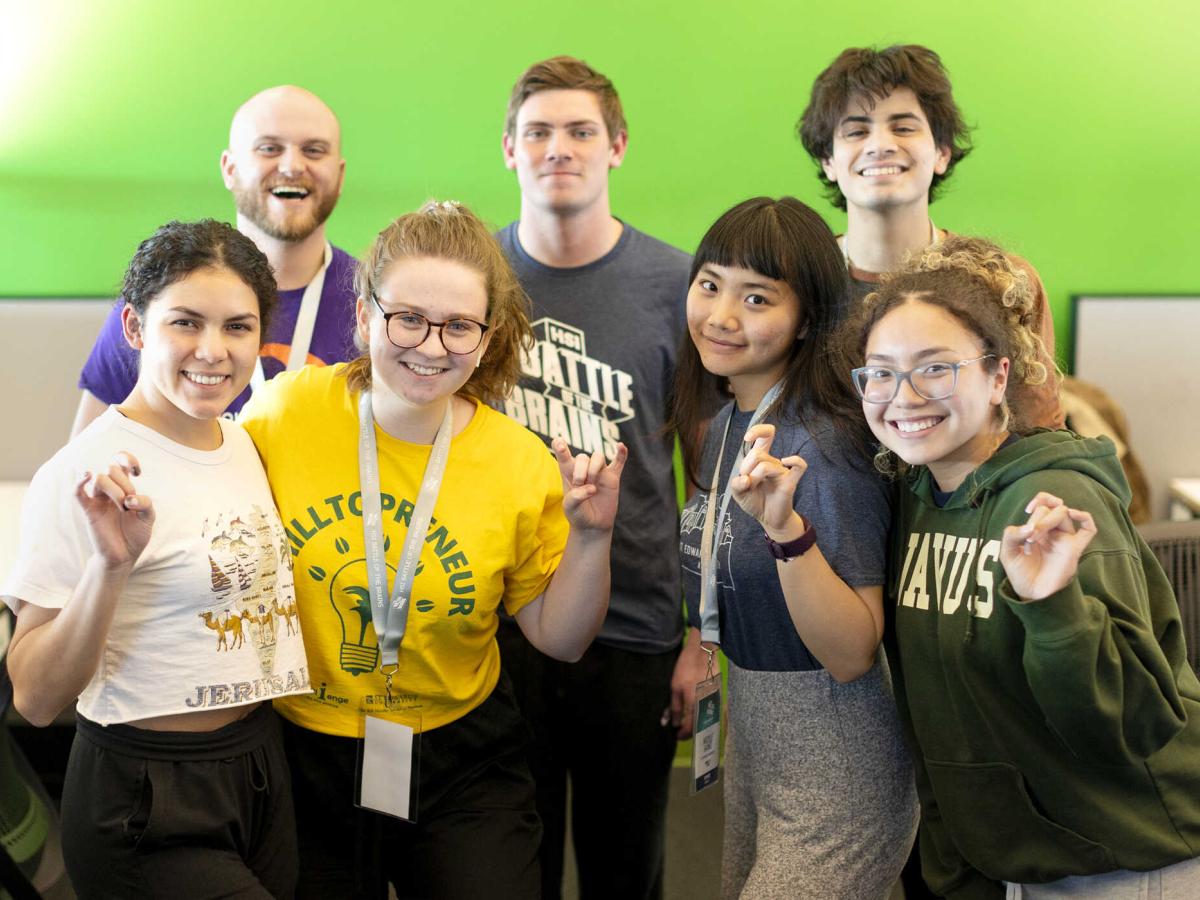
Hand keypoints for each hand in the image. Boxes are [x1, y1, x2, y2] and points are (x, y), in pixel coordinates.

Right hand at [76, 452, 154, 570]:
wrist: (125, 555)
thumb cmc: (136, 533)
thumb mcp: (149, 517)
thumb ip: (145, 503)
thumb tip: (128, 500)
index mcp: (125, 487)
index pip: (120, 462)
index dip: (127, 459)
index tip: (136, 472)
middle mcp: (110, 490)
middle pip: (111, 469)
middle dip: (124, 482)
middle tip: (130, 501)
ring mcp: (98, 499)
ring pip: (99, 478)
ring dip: (114, 489)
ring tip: (123, 506)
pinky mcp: (89, 510)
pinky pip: (78, 492)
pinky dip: (80, 482)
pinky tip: (87, 476)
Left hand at [552, 440, 626, 532]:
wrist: (592, 525)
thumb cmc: (577, 515)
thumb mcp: (570, 508)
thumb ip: (576, 496)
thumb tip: (592, 488)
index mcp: (568, 473)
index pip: (563, 455)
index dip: (560, 447)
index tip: (558, 442)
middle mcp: (583, 469)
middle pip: (582, 456)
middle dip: (580, 470)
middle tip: (579, 484)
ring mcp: (599, 472)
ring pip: (598, 456)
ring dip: (594, 467)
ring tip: (593, 485)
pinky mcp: (612, 478)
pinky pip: (618, 462)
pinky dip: (621, 454)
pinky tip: (621, 446)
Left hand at [667, 629, 718, 738]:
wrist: (704, 652)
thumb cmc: (687, 667)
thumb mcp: (675, 686)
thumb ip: (674, 707)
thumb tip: (672, 723)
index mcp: (694, 704)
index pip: (690, 727)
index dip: (683, 734)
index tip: (676, 736)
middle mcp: (707, 705)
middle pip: (700, 726)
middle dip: (690, 731)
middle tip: (681, 732)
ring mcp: (714, 700)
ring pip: (706, 719)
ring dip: (697, 724)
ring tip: (687, 723)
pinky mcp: (718, 694)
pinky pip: (711, 710)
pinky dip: (703, 714)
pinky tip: (696, 713)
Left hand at [730, 424, 807, 533]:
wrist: (767, 519)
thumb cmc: (754, 502)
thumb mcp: (738, 494)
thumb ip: (736, 485)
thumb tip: (744, 480)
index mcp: (760, 460)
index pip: (765, 436)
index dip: (758, 430)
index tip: (747, 438)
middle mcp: (772, 462)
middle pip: (757, 453)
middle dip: (746, 468)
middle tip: (746, 482)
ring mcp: (782, 472)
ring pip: (766, 465)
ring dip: (755, 477)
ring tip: (753, 487)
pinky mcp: (790, 482)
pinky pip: (799, 465)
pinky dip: (794, 460)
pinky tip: (785, 462)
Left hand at [1000, 492, 1096, 600]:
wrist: (1031, 592)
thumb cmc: (1020, 572)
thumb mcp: (1007, 552)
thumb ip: (1011, 535)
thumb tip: (1029, 528)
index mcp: (1037, 527)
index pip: (1045, 504)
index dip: (1040, 500)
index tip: (1028, 510)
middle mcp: (1052, 531)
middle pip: (1051, 509)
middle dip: (1037, 520)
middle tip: (1028, 538)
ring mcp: (1064, 539)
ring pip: (1064, 514)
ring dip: (1047, 521)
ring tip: (1033, 539)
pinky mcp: (1074, 549)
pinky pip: (1089, 529)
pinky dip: (1085, 518)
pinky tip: (1074, 514)